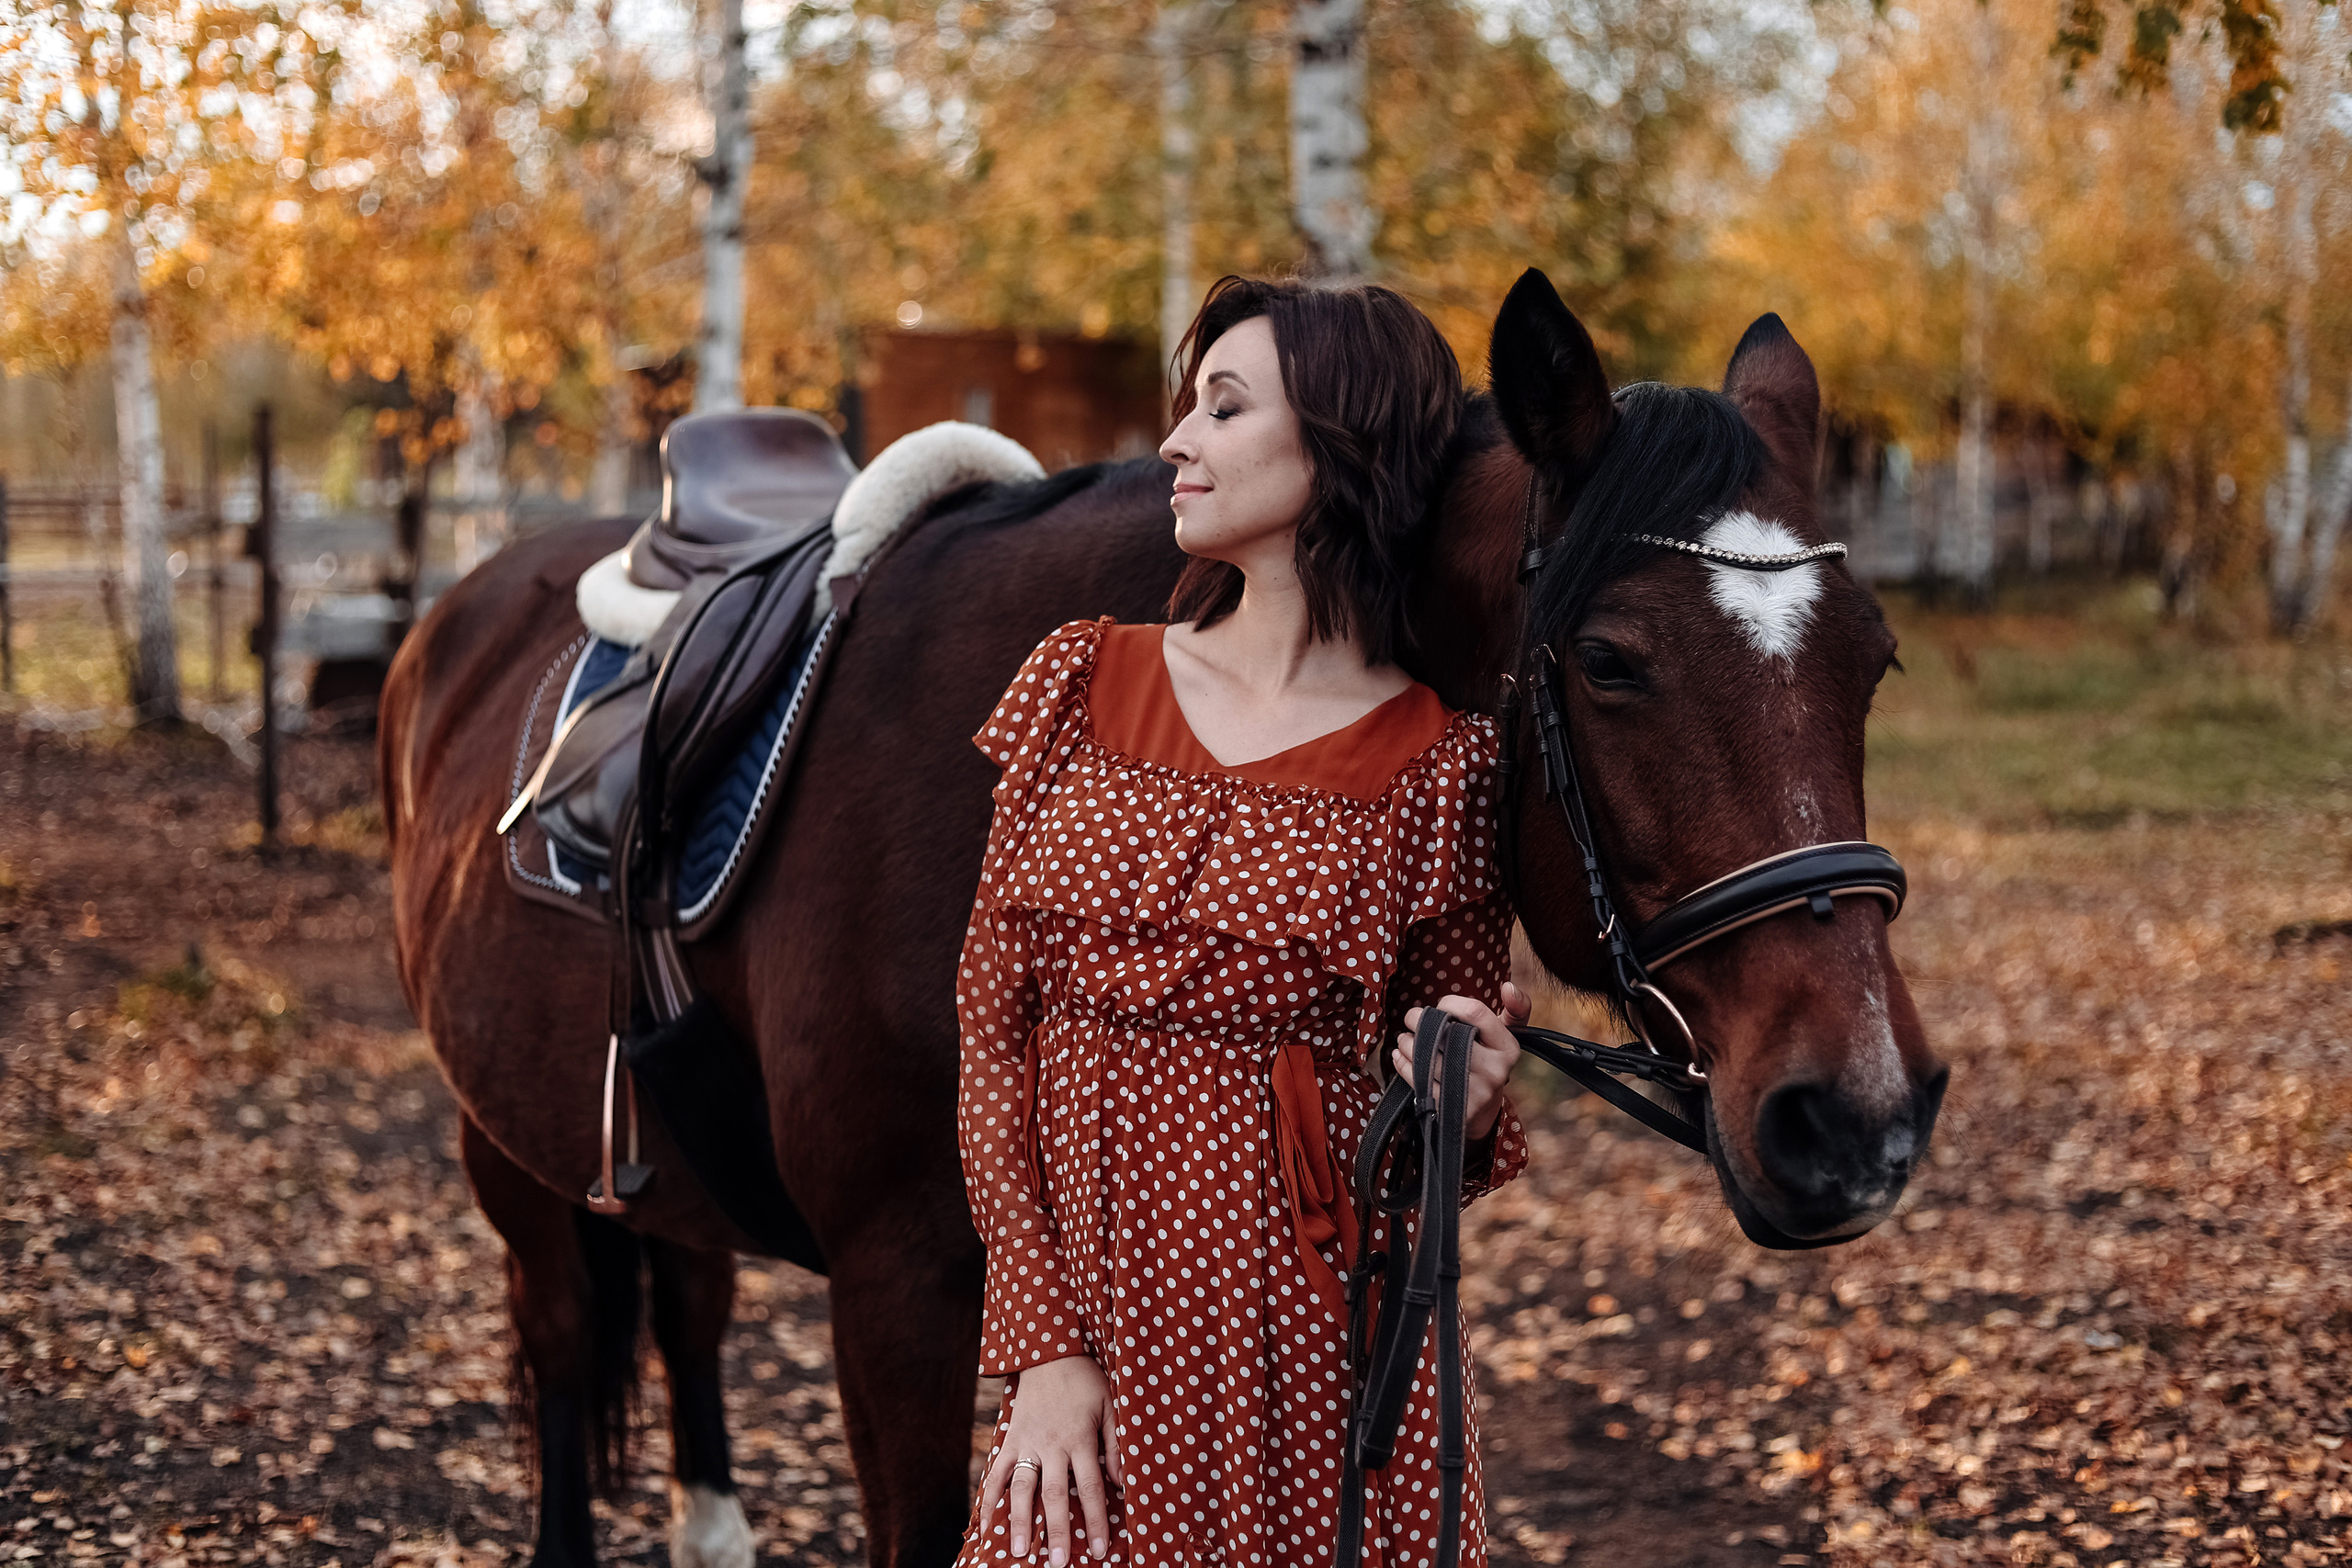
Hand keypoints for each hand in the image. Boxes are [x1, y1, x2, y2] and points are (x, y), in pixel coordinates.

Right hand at [977, 1354, 1119, 1562]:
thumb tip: (1122, 1482)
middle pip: (1055, 1494)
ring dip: (1021, 1522)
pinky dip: (989, 1498)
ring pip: (1022, 1488)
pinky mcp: (1009, 1440)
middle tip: (1058, 1563)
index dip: (1096, 1519)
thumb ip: (1116, 1445)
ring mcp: (1027, 1443)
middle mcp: (1052, 1444)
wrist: (1048, 1352)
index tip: (1099, 1549)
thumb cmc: (1085, 1381)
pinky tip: (987, 1525)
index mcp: (1080, 1438)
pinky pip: (996, 1472)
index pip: (1091, 1487)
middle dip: (1058, 1530)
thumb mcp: (1111, 1405)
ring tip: (1021, 1553)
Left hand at [1392, 981, 1527, 1139]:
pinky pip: (1418, 1081)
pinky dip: (1403, 1064)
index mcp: (1508, 1048)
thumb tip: (1509, 987)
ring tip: (1406, 1038)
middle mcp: (1494, 1071)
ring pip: (1428, 1058)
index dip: (1450, 1003)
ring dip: (1408, 1042)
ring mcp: (1473, 1092)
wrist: (1483, 1112)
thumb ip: (1514, 1009)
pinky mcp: (1451, 1110)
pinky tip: (1401, 1055)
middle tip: (1412, 1018)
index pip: (1474, 1011)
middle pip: (1446, 1034)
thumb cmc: (1489, 1061)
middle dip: (1420, 1020)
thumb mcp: (1506, 1036)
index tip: (1442, 1006)